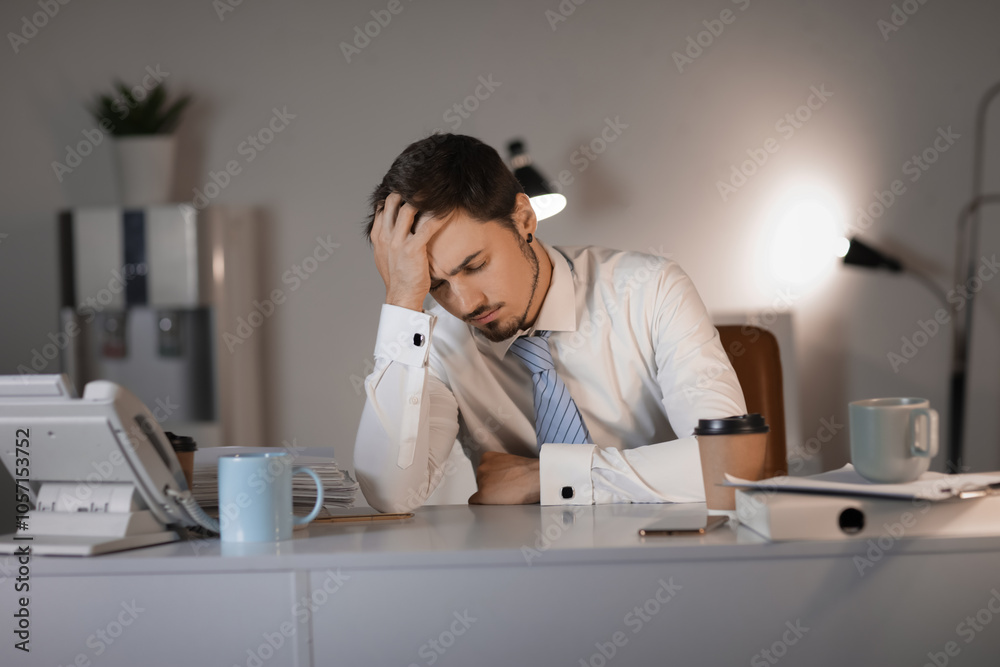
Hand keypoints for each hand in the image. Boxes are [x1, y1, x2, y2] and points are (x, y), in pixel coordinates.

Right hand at [371, 192, 448, 311]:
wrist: (401, 297)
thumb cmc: (398, 277)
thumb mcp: (385, 255)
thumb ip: (387, 238)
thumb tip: (392, 226)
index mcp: (378, 235)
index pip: (383, 205)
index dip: (396, 194)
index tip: (410, 188)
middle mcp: (385, 235)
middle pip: (393, 201)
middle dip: (408, 191)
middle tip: (426, 186)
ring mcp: (397, 241)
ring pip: (408, 208)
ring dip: (424, 199)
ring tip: (438, 192)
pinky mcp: (412, 248)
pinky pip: (428, 225)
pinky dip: (439, 215)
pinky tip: (449, 210)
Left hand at [468, 451, 540, 504]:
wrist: (537, 477)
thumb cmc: (529, 471)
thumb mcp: (511, 463)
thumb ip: (500, 469)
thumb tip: (499, 479)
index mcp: (487, 457)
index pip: (483, 473)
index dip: (492, 481)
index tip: (499, 484)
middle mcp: (482, 468)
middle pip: (480, 482)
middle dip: (490, 488)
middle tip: (504, 491)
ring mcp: (482, 481)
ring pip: (480, 493)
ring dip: (489, 496)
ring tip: (505, 496)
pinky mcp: (483, 494)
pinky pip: (475, 503)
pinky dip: (483, 506)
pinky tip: (493, 505)